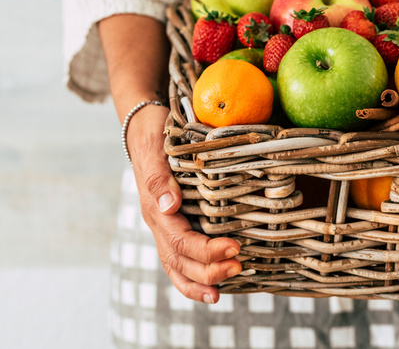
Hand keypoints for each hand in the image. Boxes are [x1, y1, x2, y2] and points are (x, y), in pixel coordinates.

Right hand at [128, 104, 241, 303]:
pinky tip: (214, 284)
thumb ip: (159, 178)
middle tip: (238, 266)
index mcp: (155, 209)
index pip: (180, 241)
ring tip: (225, 286)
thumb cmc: (152, 135)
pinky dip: (194, 276)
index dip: (207, 250)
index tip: (235, 248)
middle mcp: (159, 222)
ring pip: (177, 265)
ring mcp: (165, 226)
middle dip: (208, 270)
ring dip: (201, 279)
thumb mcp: (154, 149)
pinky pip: (180, 257)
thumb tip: (170, 206)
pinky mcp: (175, 224)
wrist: (144, 127)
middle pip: (179, 260)